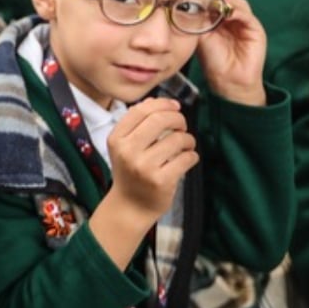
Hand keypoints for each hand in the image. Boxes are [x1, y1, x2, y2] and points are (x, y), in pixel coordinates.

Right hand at [106, 98, 197, 224]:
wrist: (130, 206)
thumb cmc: (131, 172)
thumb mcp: (124, 146)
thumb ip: (137, 123)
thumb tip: (156, 100)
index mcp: (116, 139)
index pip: (141, 110)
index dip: (162, 104)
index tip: (174, 107)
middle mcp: (127, 151)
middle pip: (160, 119)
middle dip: (178, 118)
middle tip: (182, 125)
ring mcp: (144, 166)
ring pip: (178, 139)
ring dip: (188, 139)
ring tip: (185, 146)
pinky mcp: (161, 180)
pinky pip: (187, 157)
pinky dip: (192, 156)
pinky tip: (186, 159)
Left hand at [195, 0, 266, 105]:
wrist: (227, 81)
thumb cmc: (213, 61)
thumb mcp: (201, 37)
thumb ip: (200, 20)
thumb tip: (193, 2)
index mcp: (219, 20)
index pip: (216, 1)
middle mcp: (233, 19)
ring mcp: (245, 24)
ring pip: (239, 4)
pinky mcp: (256, 30)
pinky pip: (248, 16)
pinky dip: (238, 12)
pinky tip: (229, 13)